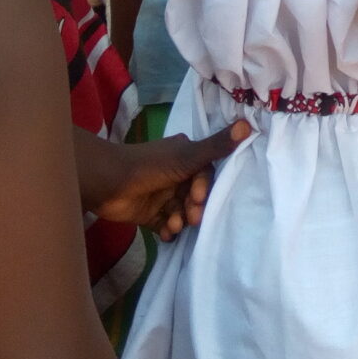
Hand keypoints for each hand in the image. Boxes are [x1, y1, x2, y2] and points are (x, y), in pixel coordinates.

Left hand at [83, 124, 252, 236]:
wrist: (109, 184)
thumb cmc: (150, 166)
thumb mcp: (187, 157)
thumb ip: (216, 146)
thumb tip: (248, 124)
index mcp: (184, 156)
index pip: (205, 173)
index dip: (204, 188)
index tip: (199, 198)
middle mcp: (174, 174)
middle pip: (194, 195)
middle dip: (194, 208)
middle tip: (190, 219)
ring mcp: (161, 194)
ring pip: (181, 211)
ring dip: (181, 221)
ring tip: (174, 226)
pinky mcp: (149, 213)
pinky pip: (166, 224)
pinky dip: (168, 230)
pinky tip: (165, 235)